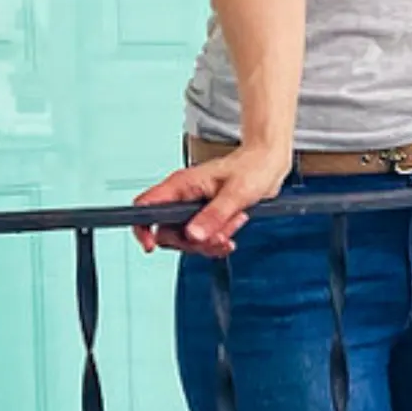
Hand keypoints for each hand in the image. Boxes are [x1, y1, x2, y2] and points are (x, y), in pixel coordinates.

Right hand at [131, 144, 292, 257]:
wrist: (269, 166)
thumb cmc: (253, 168)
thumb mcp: (236, 194)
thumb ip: (214, 215)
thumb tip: (193, 234)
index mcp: (182, 184)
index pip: (146, 206)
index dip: (143, 227)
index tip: (151, 245)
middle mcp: (183, 197)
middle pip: (167, 232)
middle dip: (192, 242)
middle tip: (218, 236)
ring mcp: (193, 208)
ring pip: (186, 240)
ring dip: (210, 241)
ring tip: (234, 223)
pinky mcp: (205, 217)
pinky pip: (201, 240)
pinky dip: (216, 242)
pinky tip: (231, 235)